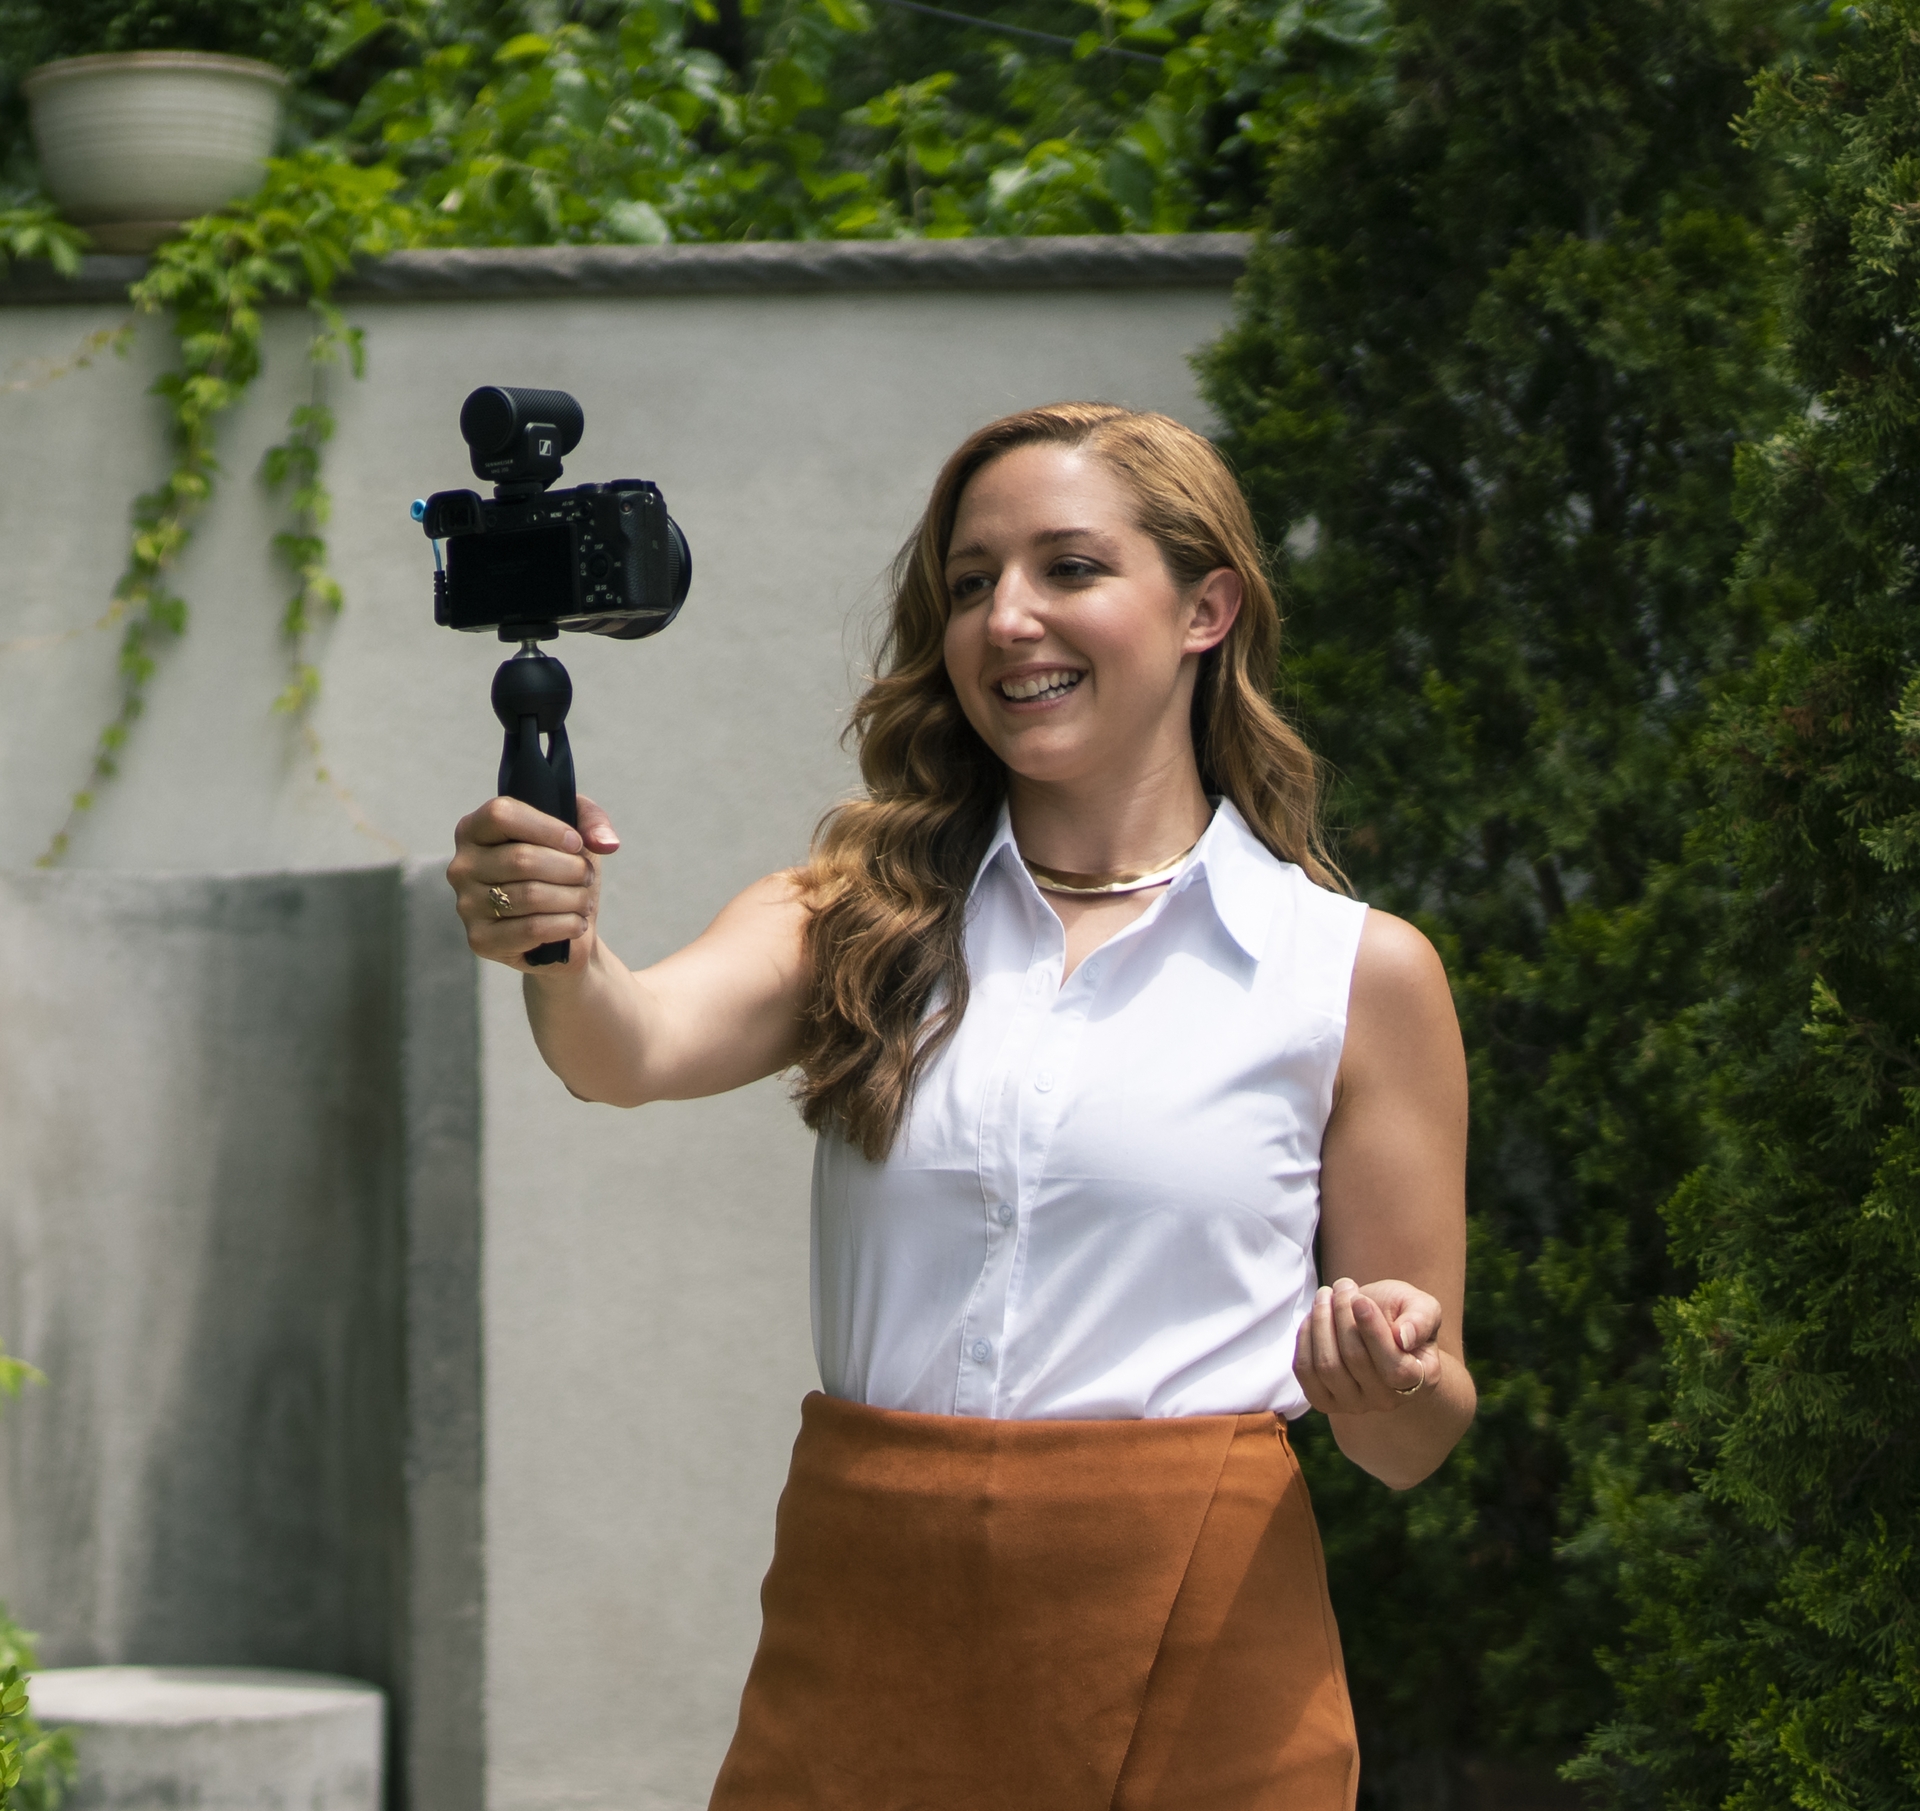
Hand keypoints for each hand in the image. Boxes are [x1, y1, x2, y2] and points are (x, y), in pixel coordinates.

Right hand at [446, 793, 620, 971]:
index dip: (547, 827)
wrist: (564, 932)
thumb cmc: (562, 876)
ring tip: (584, 900)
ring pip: (530, 894)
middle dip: (569, 868)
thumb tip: (605, 842)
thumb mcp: (577, 836)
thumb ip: (591, 820)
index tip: (576, 843)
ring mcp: (466, 905)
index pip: (501, 814)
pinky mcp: (481, 940)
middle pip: (521, 858)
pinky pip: (531, 929)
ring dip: (573, 897)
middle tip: (587, 876)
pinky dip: (566, 924)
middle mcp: (462, 866)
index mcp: (474, 830)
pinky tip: (577, 922)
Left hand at [1294, 1276, 1443, 1414]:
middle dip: (1342, 1314)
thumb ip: (1421, 1318)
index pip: (1394, 1367)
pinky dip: (1305, 1338)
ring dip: (1321, 1322)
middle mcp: (1388, 1400)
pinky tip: (1314, 1316)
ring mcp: (1355, 1404)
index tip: (1359, 1299)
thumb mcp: (1421, 1306)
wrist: (1376, 1325)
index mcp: (1421, 1379)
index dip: (1373, 1332)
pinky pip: (1306, 1372)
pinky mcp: (1325, 1401)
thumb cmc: (1401, 1314)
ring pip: (1327, 1366)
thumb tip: (1403, 1337)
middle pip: (1355, 1360)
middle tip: (1342, 1286)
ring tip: (1326, 1295)